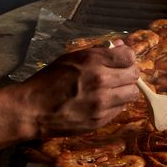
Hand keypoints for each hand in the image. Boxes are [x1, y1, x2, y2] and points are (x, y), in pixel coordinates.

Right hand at [21, 43, 141, 137]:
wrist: (33, 109)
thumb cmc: (49, 80)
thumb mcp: (71, 58)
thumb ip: (98, 52)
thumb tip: (120, 46)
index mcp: (92, 61)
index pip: (129, 56)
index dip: (127, 58)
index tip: (121, 61)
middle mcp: (100, 81)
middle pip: (134, 75)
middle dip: (128, 74)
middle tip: (118, 76)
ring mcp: (102, 103)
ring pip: (132, 94)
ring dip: (125, 90)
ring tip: (111, 90)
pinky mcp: (100, 120)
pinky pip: (120, 109)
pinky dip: (115, 104)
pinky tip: (102, 102)